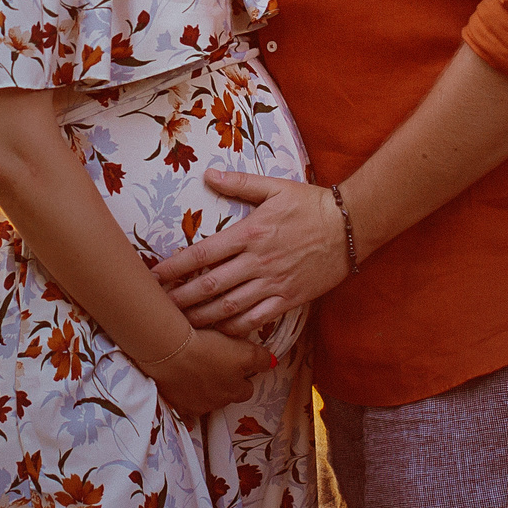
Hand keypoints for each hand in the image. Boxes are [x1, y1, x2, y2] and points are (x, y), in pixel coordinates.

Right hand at [147, 328, 274, 418]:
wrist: (171, 353)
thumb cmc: (209, 347)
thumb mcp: (243, 350)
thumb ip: (260, 358)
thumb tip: (272, 363)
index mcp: (236, 390)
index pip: (246, 389)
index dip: (242, 377)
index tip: (234, 364)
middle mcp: (219, 403)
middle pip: (226, 397)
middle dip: (223, 386)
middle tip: (214, 367)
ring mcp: (197, 407)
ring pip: (205, 402)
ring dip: (204, 391)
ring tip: (195, 372)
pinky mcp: (177, 405)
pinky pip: (184, 413)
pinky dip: (185, 405)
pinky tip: (182, 395)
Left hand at [152, 169, 351, 337]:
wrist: (351, 226)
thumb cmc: (312, 204)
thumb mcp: (276, 187)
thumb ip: (240, 183)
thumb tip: (209, 174)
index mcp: (250, 232)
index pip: (204, 253)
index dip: (176, 267)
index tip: (156, 275)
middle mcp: (258, 261)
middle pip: (211, 286)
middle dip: (181, 299)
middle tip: (160, 307)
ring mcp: (274, 283)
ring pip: (230, 307)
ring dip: (203, 318)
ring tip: (182, 325)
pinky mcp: (289, 298)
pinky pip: (257, 319)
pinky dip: (236, 329)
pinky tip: (220, 333)